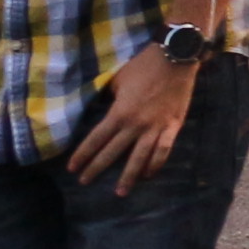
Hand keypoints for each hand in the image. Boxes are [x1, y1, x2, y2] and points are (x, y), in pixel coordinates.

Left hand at [64, 43, 195, 189]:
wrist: (176, 56)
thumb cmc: (143, 65)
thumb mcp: (118, 80)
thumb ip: (110, 99)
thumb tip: (101, 111)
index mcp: (119, 113)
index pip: (96, 139)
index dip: (83, 155)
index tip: (72, 168)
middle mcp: (136, 125)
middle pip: (113, 152)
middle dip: (97, 168)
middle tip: (85, 181)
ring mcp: (156, 127)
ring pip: (140, 157)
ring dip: (129, 176)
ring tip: (120, 192)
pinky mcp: (173, 125)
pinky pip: (164, 149)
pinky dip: (156, 163)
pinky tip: (149, 174)